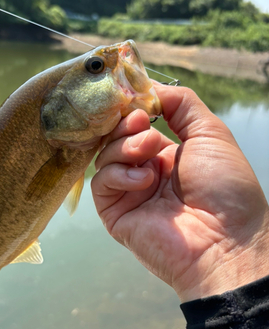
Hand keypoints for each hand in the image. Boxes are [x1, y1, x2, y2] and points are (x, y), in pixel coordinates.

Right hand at [91, 85, 268, 301]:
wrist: (227, 240)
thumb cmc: (226, 188)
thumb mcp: (210, 132)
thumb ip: (181, 103)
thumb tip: (149, 88)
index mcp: (167, 156)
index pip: (135, 125)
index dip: (132, 109)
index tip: (135, 98)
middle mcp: (145, 173)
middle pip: (116, 138)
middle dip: (127, 125)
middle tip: (145, 122)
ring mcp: (130, 194)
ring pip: (105, 157)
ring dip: (125, 146)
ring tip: (151, 150)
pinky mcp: (116, 214)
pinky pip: (101, 183)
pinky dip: (119, 174)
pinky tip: (145, 179)